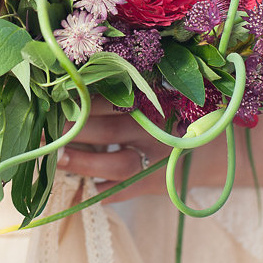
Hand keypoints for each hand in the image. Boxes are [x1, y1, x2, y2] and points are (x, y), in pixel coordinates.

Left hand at [58, 96, 262, 200]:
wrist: (216, 144)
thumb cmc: (174, 106)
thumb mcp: (156, 85)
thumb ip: (124, 78)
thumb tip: (75, 69)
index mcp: (154, 100)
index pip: (114, 99)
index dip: (84, 100)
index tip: (55, 98)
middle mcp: (156, 129)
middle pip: (111, 131)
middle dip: (77, 130)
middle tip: (46, 128)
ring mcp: (157, 160)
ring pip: (118, 165)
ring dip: (85, 163)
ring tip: (58, 159)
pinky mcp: (157, 184)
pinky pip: (128, 191)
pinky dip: (106, 194)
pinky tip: (84, 190)